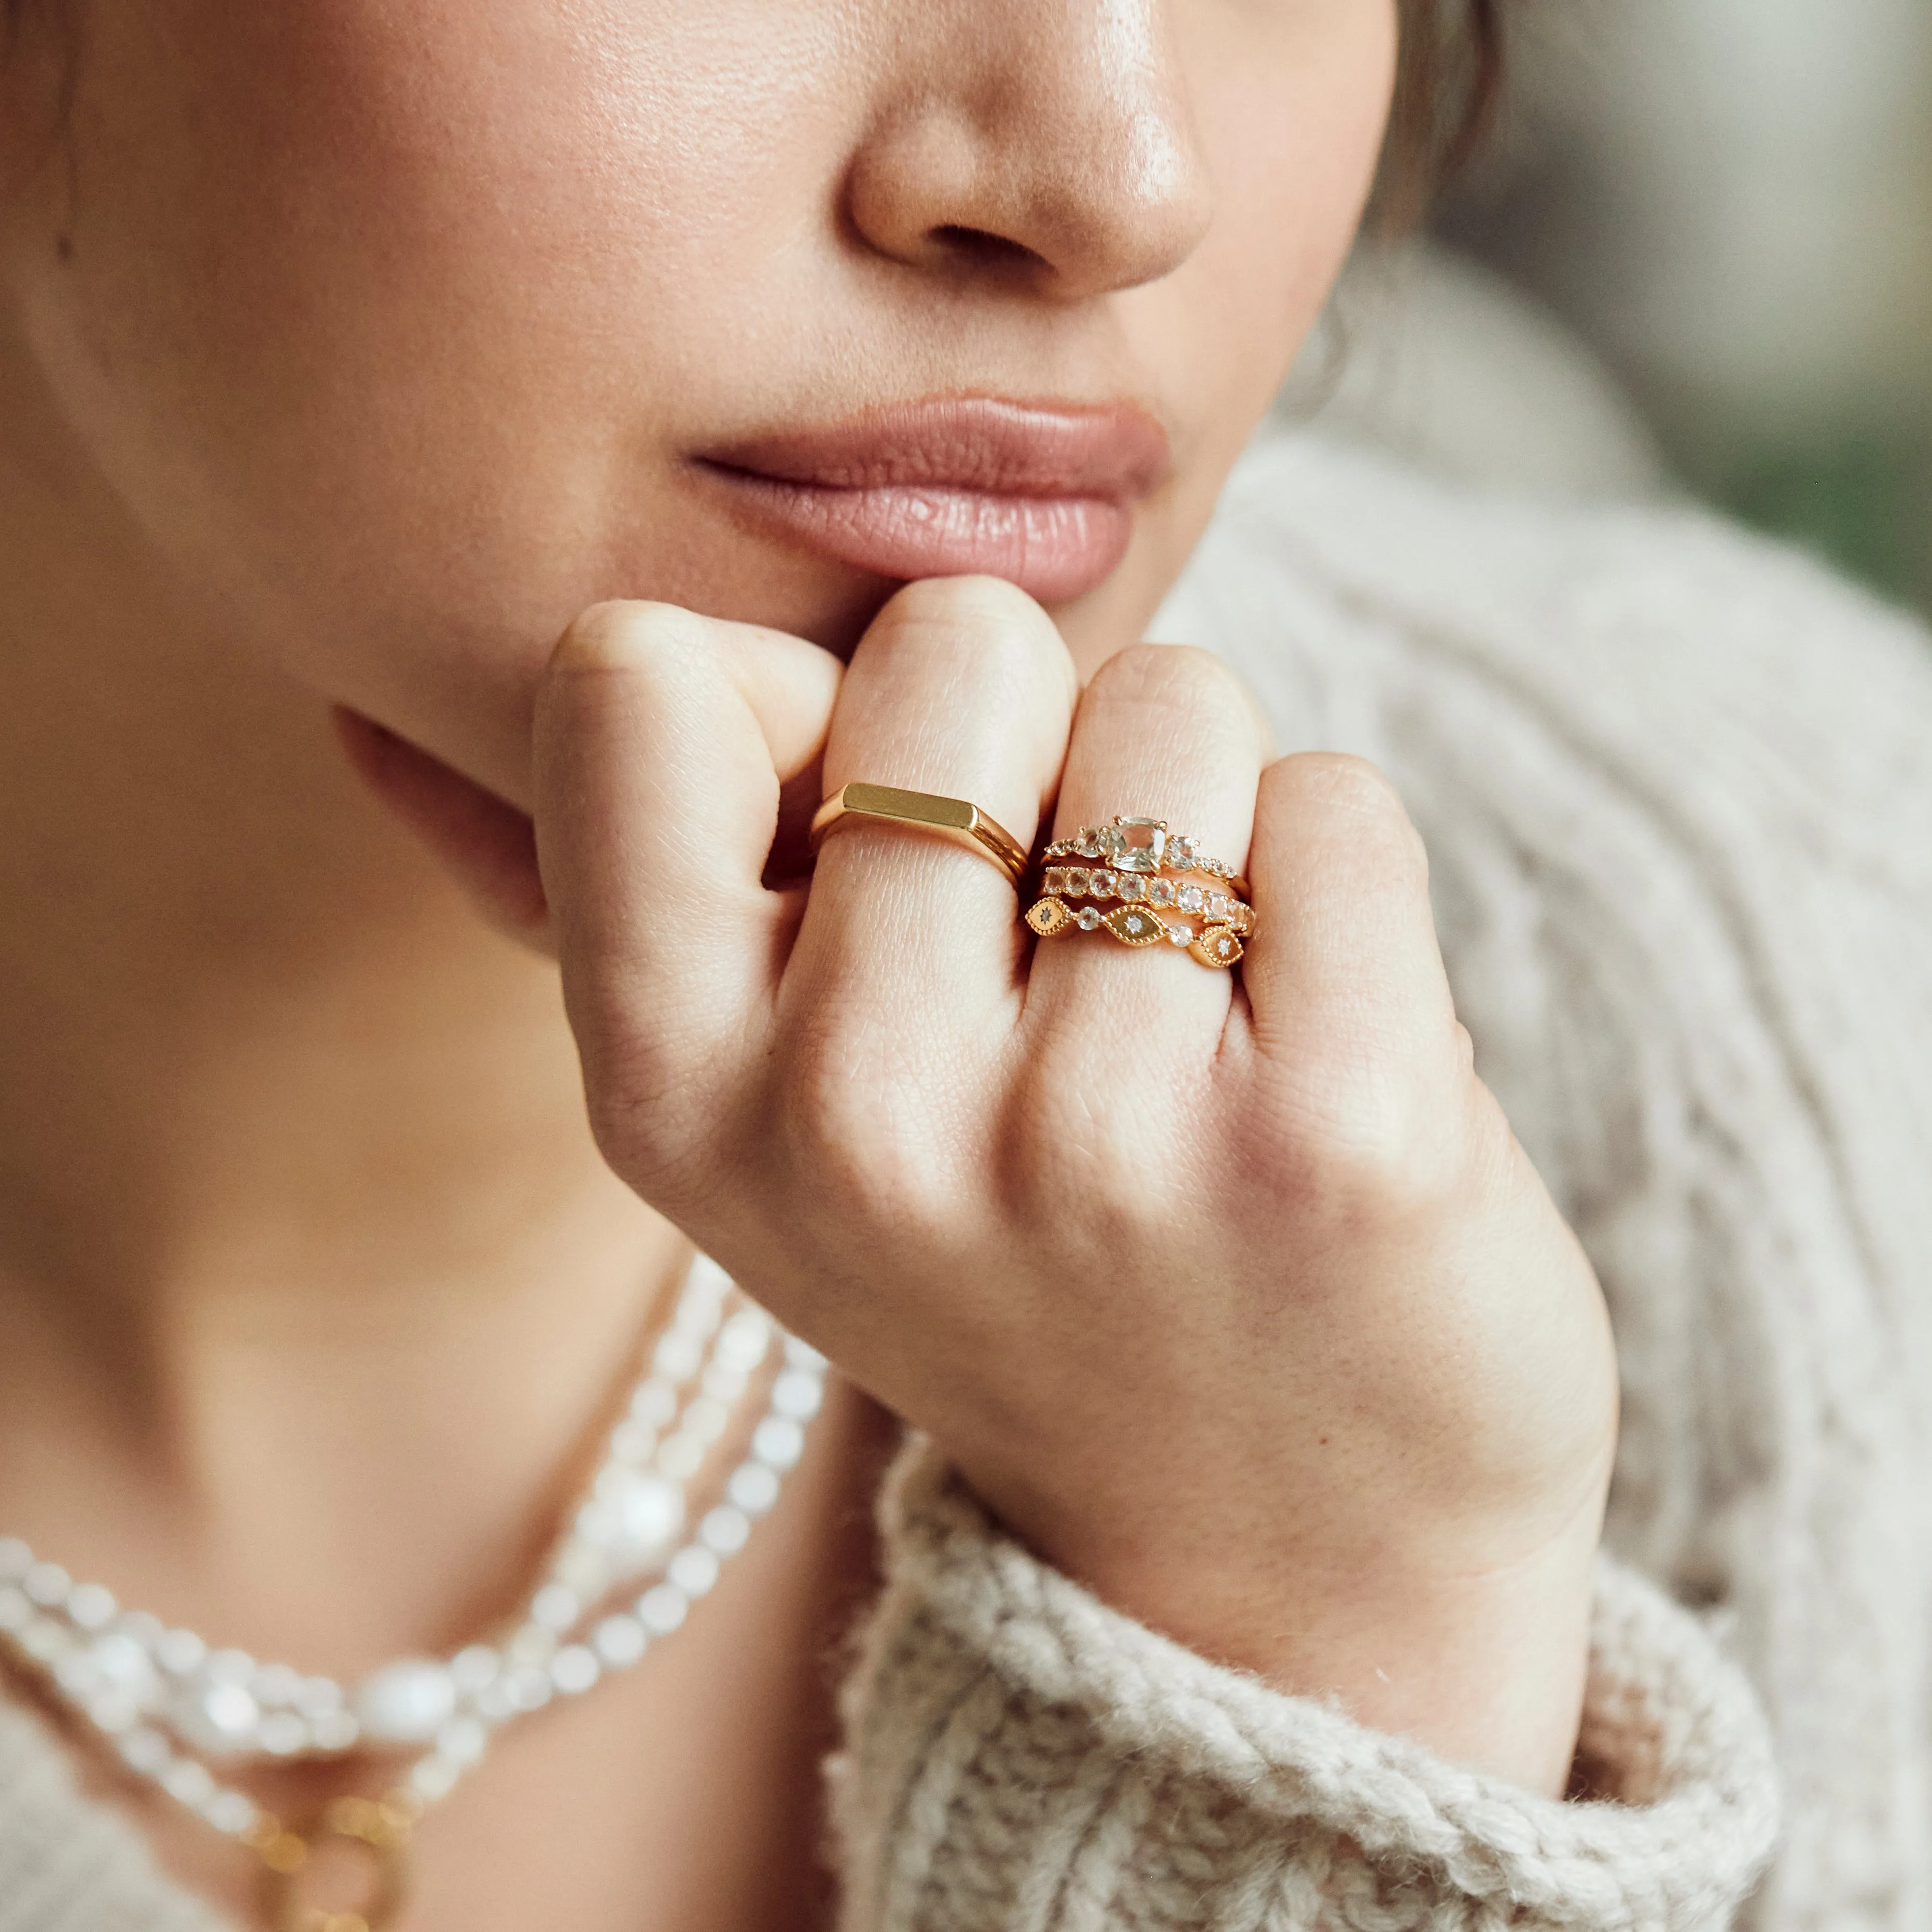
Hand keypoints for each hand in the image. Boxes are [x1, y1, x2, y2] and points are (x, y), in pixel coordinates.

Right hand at [525, 576, 1617, 1793]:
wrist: (1276, 1564)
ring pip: (1173, 706)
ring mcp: (1094, 1140)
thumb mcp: (787, 1121)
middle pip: (955, 643)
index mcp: (674, 1097)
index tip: (883, 842)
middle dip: (1037, 743)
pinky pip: (1334, 803)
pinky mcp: (1335, 1139)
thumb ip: (731, 870)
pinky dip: (1338, 889)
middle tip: (1064, 952)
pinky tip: (1313, 1059)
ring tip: (1193, 1025)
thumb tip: (736, 646)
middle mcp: (853, 1123)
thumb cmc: (1031, 1268)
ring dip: (1202, 822)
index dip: (792, 702)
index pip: (632, 672)